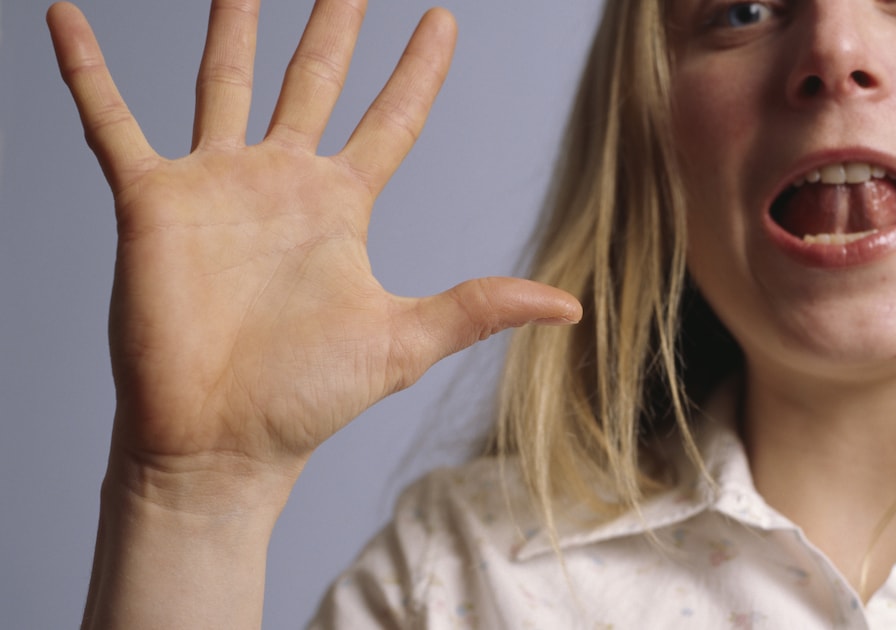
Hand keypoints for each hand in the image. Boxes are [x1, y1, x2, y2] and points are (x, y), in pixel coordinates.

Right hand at [48, 0, 580, 495]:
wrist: (221, 442)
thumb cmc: (308, 398)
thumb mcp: (405, 340)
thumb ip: (481, 308)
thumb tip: (571, 307)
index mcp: (340, 207)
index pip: (391, 120)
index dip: (418, 70)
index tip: (444, 19)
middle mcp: (280, 184)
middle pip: (314, 80)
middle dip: (333, 23)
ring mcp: (215, 186)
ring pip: (223, 82)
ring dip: (230, 27)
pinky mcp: (153, 202)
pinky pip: (111, 122)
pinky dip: (87, 72)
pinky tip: (66, 17)